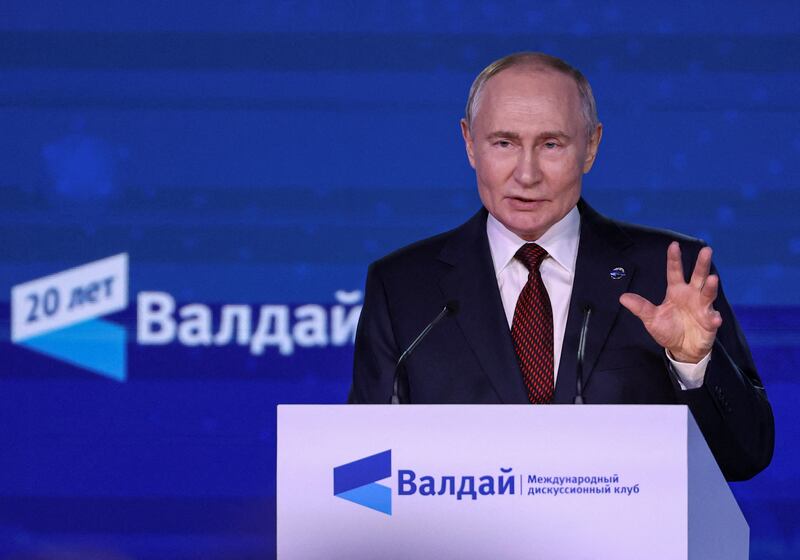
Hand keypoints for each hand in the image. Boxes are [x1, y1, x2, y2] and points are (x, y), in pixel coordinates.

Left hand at [619, 241, 721, 363]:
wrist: (682, 349)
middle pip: (698, 276)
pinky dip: (714, 318)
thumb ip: (640, 307)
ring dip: (711, 287)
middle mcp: (691, 295)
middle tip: (706, 250)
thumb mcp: (651, 318)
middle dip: (702, 264)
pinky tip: (715, 318)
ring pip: (708, 293)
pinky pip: (713, 319)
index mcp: (676, 291)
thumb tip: (622, 297)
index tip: (673, 245)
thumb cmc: (668, 329)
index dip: (674, 259)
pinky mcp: (710, 322)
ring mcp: (702, 307)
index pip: (674, 272)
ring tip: (713, 279)